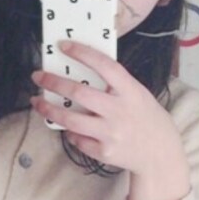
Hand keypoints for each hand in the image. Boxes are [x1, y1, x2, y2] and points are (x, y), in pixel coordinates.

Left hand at [30, 40, 190, 199]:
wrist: (160, 153)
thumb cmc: (147, 119)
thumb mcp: (138, 95)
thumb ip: (115, 85)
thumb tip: (82, 73)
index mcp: (130, 91)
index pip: (105, 66)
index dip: (83, 54)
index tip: (63, 46)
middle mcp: (119, 111)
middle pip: (79, 93)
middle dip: (54, 82)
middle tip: (38, 76)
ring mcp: (111, 133)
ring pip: (71, 120)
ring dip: (49, 110)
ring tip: (37, 102)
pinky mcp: (104, 152)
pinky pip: (77, 140)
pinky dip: (70, 133)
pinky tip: (67, 128)